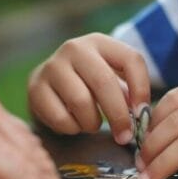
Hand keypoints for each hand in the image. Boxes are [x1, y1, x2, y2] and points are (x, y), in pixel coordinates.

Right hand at [27, 33, 150, 144]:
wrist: (50, 86)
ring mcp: (52, 66)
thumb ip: (129, 93)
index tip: (142, 114)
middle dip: (118, 115)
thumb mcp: (112, 79)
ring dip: (92, 123)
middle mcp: (74, 48)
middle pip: (104, 82)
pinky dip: (72, 128)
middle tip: (125, 136)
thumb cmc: (89, 85)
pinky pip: (60, 117)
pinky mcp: (35, 87)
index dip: (141, 89)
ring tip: (93, 124)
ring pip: (81, 101)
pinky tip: (73, 124)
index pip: (131, 59)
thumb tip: (142, 115)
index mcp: (99, 42)